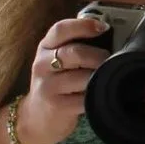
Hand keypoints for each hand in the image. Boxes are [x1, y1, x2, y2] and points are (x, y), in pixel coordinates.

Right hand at [17, 16, 110, 143]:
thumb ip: (74, 47)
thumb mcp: (56, 61)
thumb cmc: (55, 84)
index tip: (103, 27)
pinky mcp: (56, 106)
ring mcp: (48, 86)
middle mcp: (42, 64)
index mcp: (45, 47)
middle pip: (75, 52)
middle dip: (98, 56)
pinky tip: (98, 95)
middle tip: (110, 60)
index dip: (83, 25)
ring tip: (105, 78)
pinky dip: (96, 96)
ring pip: (82, 76)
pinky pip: (84, 98)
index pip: (61, 29)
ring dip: (99, 77)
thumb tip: (108, 35)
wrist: (34, 118)